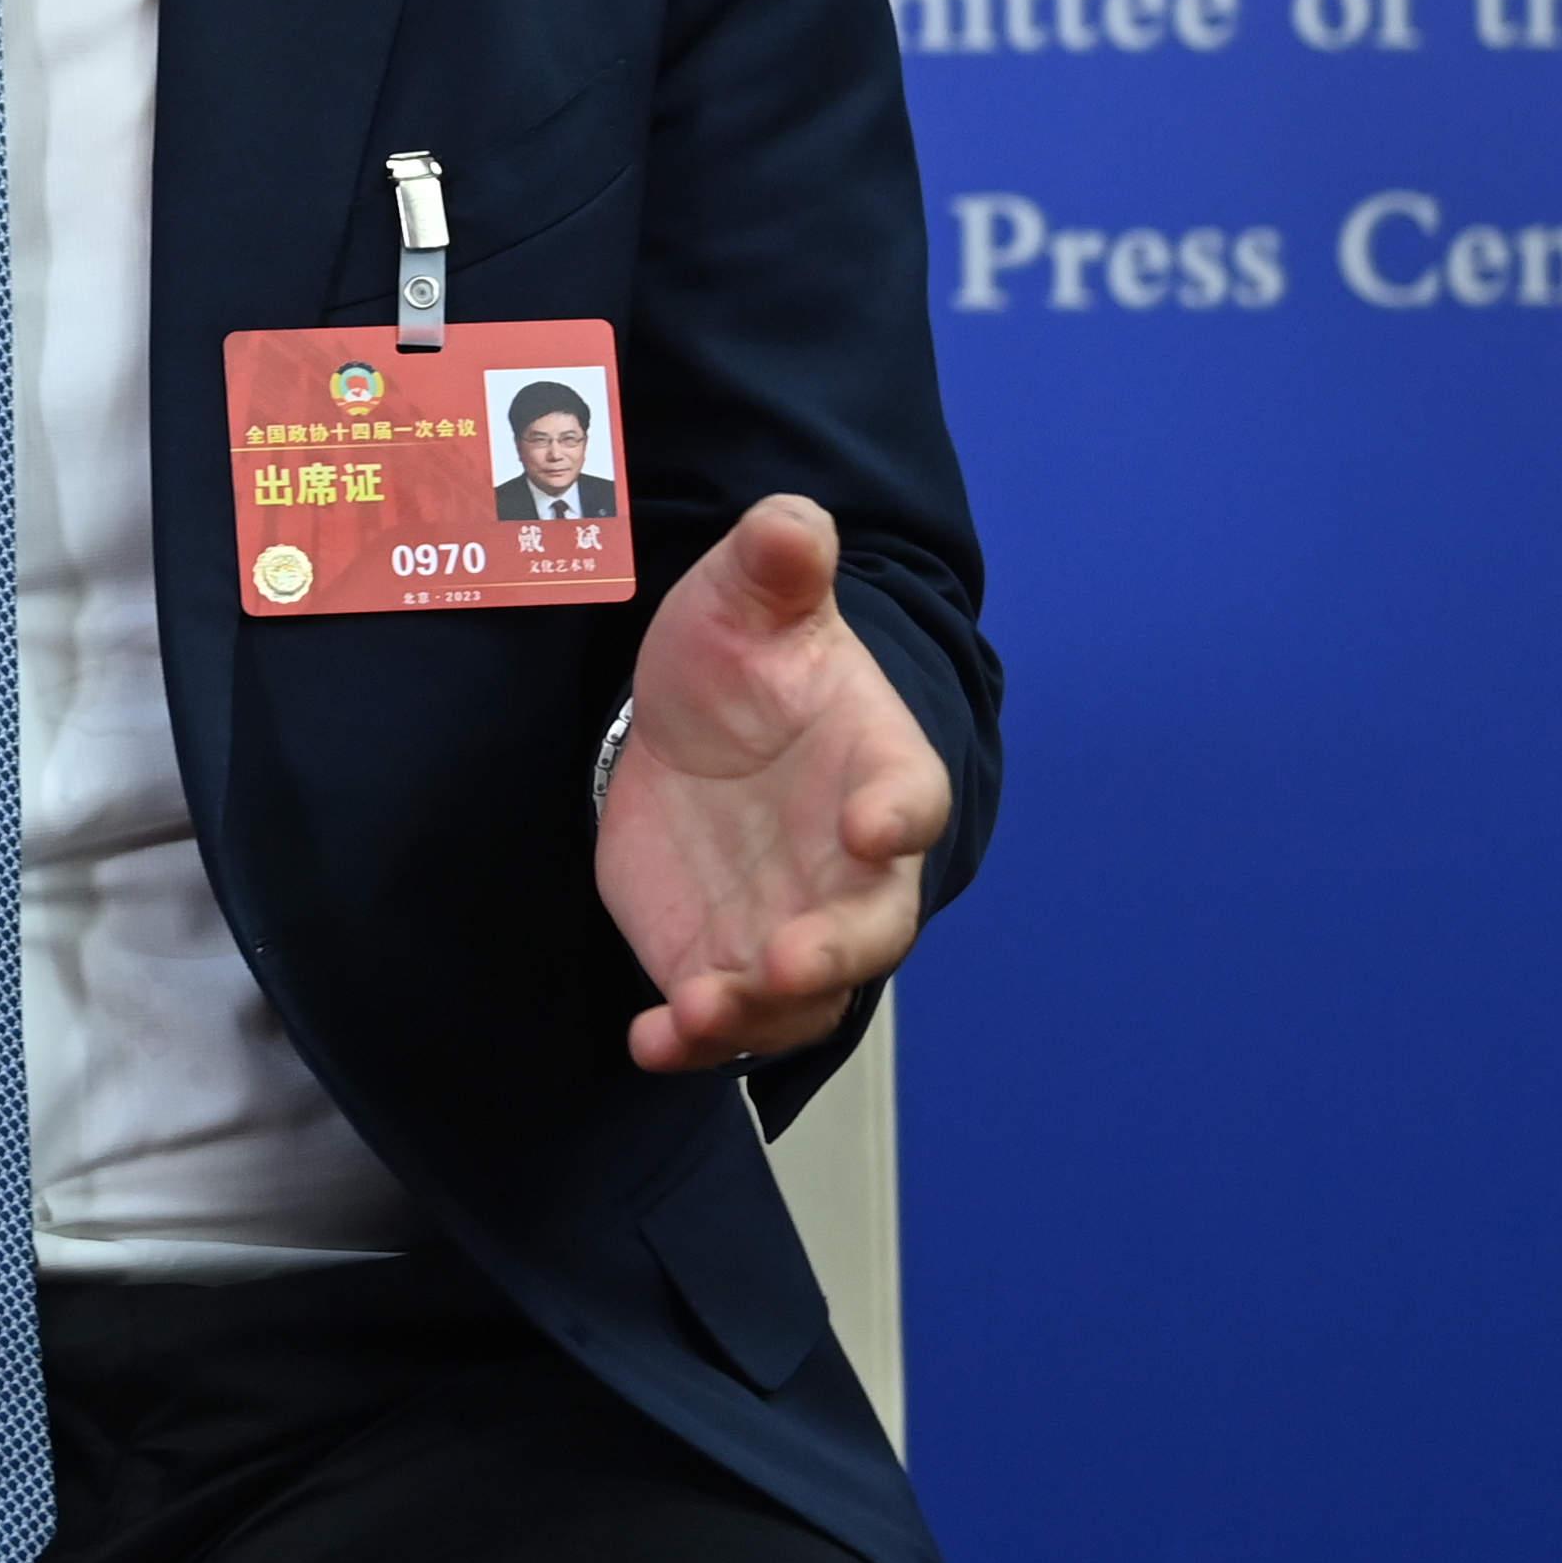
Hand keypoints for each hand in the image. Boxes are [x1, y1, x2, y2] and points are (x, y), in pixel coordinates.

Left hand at [595, 494, 951, 1073]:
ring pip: (798, 995)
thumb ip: (776, 565)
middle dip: (836, 950)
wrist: (694, 726)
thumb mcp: (747, 600)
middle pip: (871, 926)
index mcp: (879, 766)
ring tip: (697, 1011)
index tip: (874, 824)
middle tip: (790, 960)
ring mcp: (789, 923)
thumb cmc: (746, 661)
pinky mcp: (720, 959)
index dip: (899, 815)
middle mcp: (850, 865)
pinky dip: (692, 1040)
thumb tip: (792, 521)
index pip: (912, 796)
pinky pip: (721, 1019)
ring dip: (756, 1011)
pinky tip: (649, 1042)